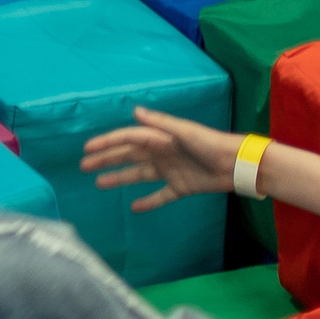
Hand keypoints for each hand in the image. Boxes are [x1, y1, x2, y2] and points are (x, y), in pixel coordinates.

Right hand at [80, 107, 245, 211]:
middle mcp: (162, 153)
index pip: (128, 139)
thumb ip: (160, 122)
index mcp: (161, 138)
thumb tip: (135, 110)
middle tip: (84, 166)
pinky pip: (160, 195)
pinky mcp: (181, 187)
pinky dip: (148, 202)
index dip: (108, 142)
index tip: (87, 149)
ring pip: (139, 175)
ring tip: (100, 183)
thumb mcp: (185, 131)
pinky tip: (134, 208)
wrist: (235, 165)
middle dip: (107, 159)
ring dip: (120, 178)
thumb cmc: (210, 144)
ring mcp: (170, 171)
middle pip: (129, 156)